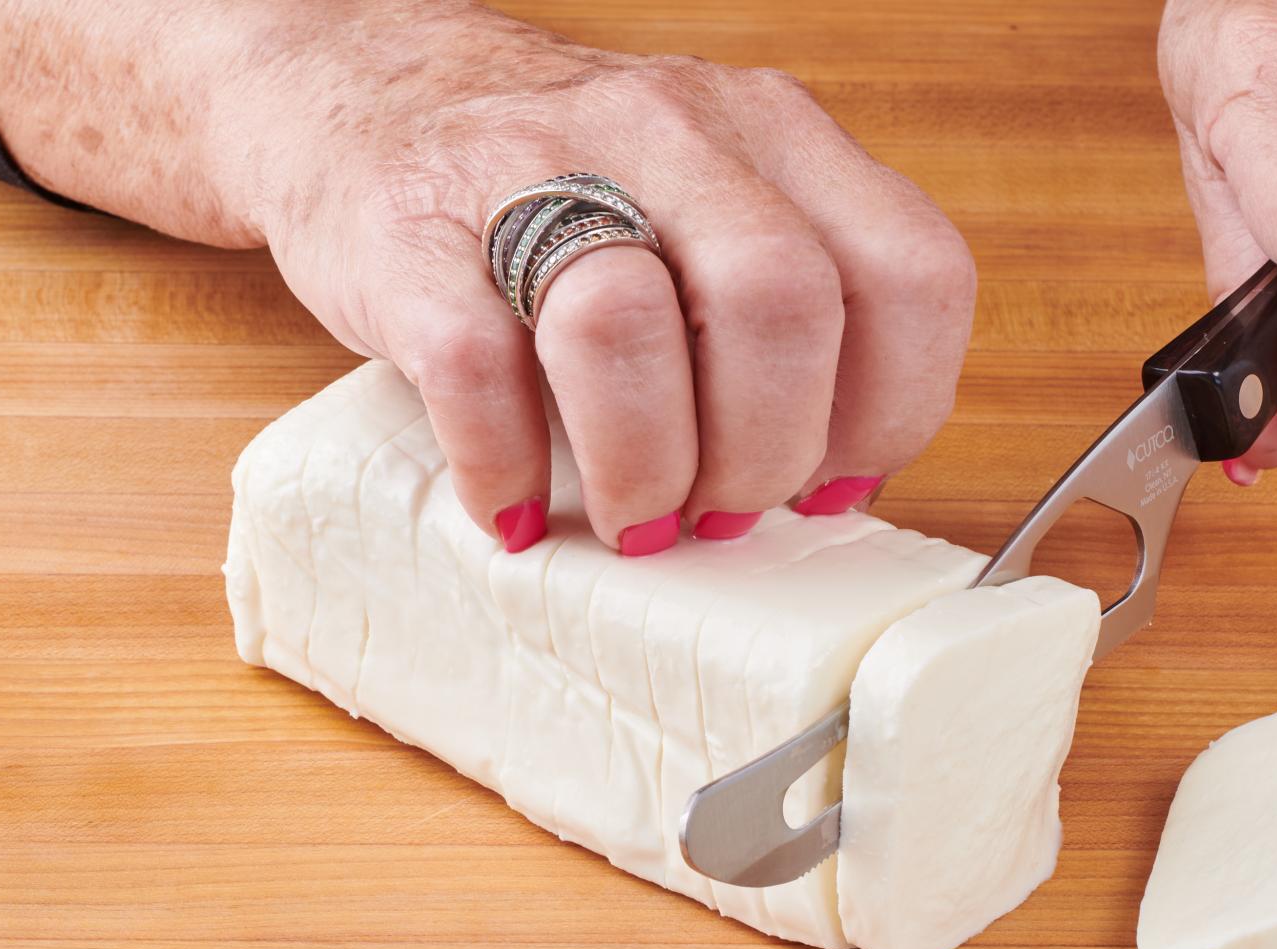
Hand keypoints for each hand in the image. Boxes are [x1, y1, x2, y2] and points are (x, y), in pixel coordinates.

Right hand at [249, 5, 975, 550]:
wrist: (366, 102)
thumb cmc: (573, 206)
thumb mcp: (717, 220)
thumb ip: (796, 326)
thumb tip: (832, 490)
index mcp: (777, 136)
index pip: (911, 273)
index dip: (894, 409)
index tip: (836, 481)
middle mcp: (671, 128)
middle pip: (780, 301)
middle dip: (764, 453)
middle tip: (720, 512)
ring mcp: (532, 163)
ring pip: (626, 327)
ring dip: (643, 469)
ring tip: (631, 518)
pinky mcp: (410, 230)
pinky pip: (477, 372)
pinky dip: (506, 468)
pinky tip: (515, 499)